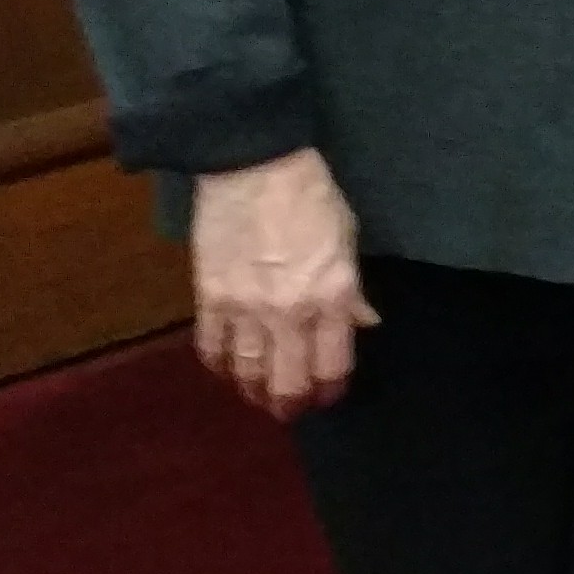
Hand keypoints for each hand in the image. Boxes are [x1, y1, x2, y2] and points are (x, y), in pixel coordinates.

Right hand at [190, 147, 374, 418]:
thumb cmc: (312, 195)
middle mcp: (290, 312)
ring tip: (258, 394)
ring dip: (253, 390)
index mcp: (332, 295)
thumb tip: (364, 323)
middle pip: (287, 382)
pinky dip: (219, 364)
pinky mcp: (209, 299)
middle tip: (289, 409)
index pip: (332, 365)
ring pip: (246, 372)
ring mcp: (246, 309)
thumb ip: (352, 289)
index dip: (330, 388)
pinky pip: (211, 348)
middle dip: (290, 403)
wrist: (255, 164)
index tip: (328, 396)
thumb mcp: (348, 237)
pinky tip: (226, 366)